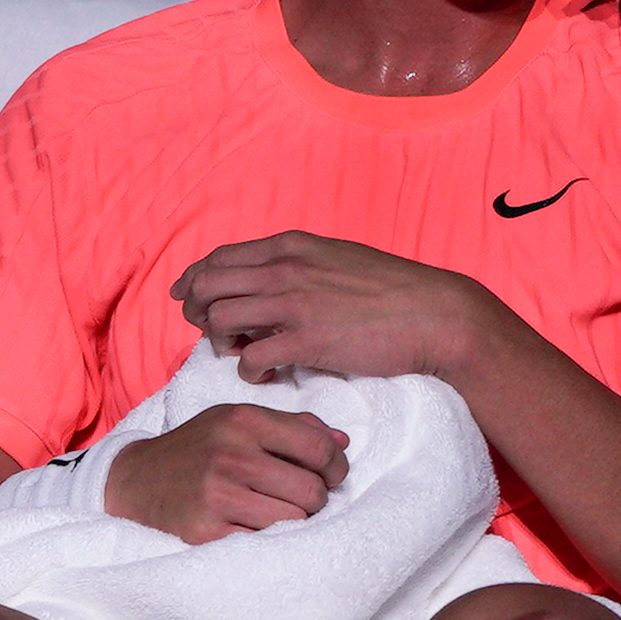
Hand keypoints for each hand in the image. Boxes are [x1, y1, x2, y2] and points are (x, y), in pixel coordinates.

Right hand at [103, 404, 351, 544]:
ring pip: (293, 521)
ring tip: (276, 514)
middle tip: (297, 500)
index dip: (335, 468)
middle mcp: (231, 454)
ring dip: (294, 523)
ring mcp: (217, 495)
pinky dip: (269, 541)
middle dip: (314, 500)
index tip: (329, 477)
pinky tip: (255, 529)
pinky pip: (265, 544)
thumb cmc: (196, 450)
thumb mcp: (235, 422)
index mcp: (243, 421)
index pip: (319, 449)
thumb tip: (341, 443)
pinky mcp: (206, 532)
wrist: (135, 482)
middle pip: (311, 491)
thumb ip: (291, 427)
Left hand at [170, 232, 492, 386]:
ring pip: (220, 319)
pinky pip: (251, 356)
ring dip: (219, 341)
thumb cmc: (391, 290)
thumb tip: (271, 278)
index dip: (195, 279)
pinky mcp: (306, 341)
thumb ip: (300, 264)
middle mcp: (285, 269)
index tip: (186, 297)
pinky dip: (247, 369)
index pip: (220, 257)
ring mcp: (294, 304)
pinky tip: (263, 373)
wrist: (433, 314)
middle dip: (198, 312)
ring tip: (238, 352)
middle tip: (209, 332)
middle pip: (209, 286)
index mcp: (291, 246)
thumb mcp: (338, 259)